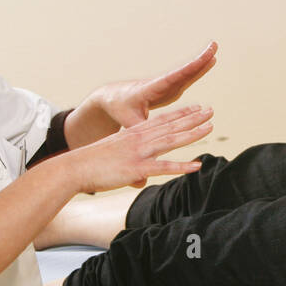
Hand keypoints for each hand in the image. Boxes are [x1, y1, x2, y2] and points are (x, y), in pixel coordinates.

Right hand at [71, 103, 213, 194]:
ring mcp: (139, 152)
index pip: (162, 120)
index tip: (196, 108)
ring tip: (210, 128)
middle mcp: (139, 139)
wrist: (75, 168)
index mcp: (134, 133)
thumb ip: (133, 165)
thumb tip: (142, 178)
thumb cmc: (93, 164)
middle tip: (211, 111)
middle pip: (170, 126)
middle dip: (192, 118)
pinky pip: (164, 167)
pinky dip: (182, 166)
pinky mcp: (137, 168)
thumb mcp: (116, 157)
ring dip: (192, 134)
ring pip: (171, 141)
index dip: (181, 113)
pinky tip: (197, 166)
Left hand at [96, 42, 217, 129]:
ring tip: (215, 49)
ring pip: (187, 72)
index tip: (200, 60)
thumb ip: (143, 129)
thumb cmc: (120, 108)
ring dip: (202, 61)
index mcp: (151, 88)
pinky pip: (188, 77)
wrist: (113, 98)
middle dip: (199, 59)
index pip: (172, 78)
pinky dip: (199, 70)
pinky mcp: (170, 89)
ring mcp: (167, 85)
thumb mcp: (129, 121)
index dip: (187, 70)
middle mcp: (161, 83)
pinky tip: (210, 62)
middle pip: (183, 70)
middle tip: (213, 46)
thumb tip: (151, 142)